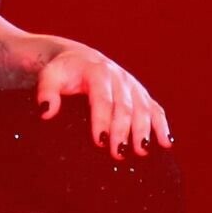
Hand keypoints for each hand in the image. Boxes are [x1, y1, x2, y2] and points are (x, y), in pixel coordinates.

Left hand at [36, 44, 172, 161]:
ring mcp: (133, 85)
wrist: (79, 58)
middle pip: (124, 106)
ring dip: (145, 130)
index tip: (99, 141)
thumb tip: (46, 112)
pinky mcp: (141, 93)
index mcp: (98, 71)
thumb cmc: (62, 73)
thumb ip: (46, 92)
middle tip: (118, 154)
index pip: (102, 99)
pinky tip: (166, 143)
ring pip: (143, 108)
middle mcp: (119, 77)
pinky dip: (161, 125)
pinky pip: (155, 108)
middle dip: (123, 130)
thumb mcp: (49, 77)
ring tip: (141, 152)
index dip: (102, 120)